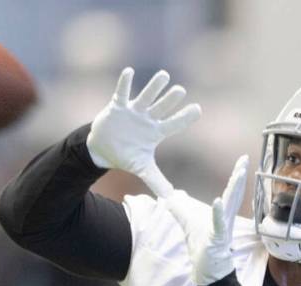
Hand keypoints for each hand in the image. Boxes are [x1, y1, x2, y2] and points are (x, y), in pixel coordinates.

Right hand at [86, 67, 200, 198]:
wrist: (102, 150)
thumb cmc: (126, 155)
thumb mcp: (142, 169)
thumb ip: (157, 181)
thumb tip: (171, 198)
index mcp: (155, 132)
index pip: (173, 124)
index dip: (184, 117)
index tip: (198, 109)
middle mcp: (147, 119)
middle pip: (161, 107)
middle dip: (170, 100)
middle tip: (180, 91)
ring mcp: (133, 111)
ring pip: (146, 96)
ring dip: (154, 87)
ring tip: (164, 76)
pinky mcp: (117, 107)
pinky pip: (121, 93)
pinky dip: (124, 83)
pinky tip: (129, 72)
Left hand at [168, 155, 248, 285]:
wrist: (208, 272)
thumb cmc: (203, 249)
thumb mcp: (188, 225)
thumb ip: (181, 210)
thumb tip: (170, 196)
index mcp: (223, 215)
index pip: (231, 192)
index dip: (236, 176)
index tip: (243, 160)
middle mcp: (226, 220)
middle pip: (234, 195)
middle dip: (239, 177)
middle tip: (245, 159)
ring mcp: (223, 230)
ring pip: (230, 206)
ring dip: (234, 189)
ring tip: (239, 173)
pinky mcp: (217, 240)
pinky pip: (219, 225)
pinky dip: (218, 213)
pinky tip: (217, 201)